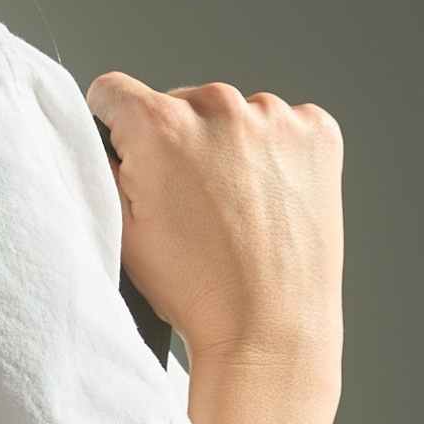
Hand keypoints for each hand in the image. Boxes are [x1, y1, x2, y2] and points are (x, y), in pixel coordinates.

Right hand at [84, 67, 343, 372]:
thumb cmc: (198, 293)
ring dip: (230, 148)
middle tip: (191, 204)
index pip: (115, 92)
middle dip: (179, 143)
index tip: (126, 146)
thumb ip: (106, 174)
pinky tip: (269, 202)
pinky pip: (284, 126)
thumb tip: (108, 144)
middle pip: (181, 104)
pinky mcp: (317, 131)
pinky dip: (276, 155)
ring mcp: (275, 117)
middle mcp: (218, 108)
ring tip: (235, 210)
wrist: (269, 330)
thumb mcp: (125, 235)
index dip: (112, 122)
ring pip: (235, 116)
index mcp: (160, 128)